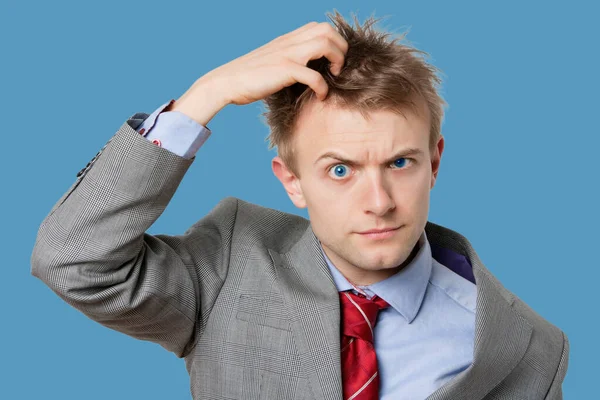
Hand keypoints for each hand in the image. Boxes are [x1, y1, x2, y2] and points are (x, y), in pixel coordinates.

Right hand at [171, 21, 348, 125]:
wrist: (225, 82)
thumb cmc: (246, 78)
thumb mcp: (270, 62)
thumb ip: (287, 60)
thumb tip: (303, 72)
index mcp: (287, 39)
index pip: (320, 27)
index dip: (333, 42)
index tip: (332, 62)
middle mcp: (289, 42)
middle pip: (327, 30)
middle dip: (341, 49)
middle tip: (337, 69)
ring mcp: (287, 54)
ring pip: (325, 44)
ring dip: (337, 61)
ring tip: (333, 77)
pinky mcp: (284, 70)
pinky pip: (314, 76)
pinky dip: (323, 87)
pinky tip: (320, 96)